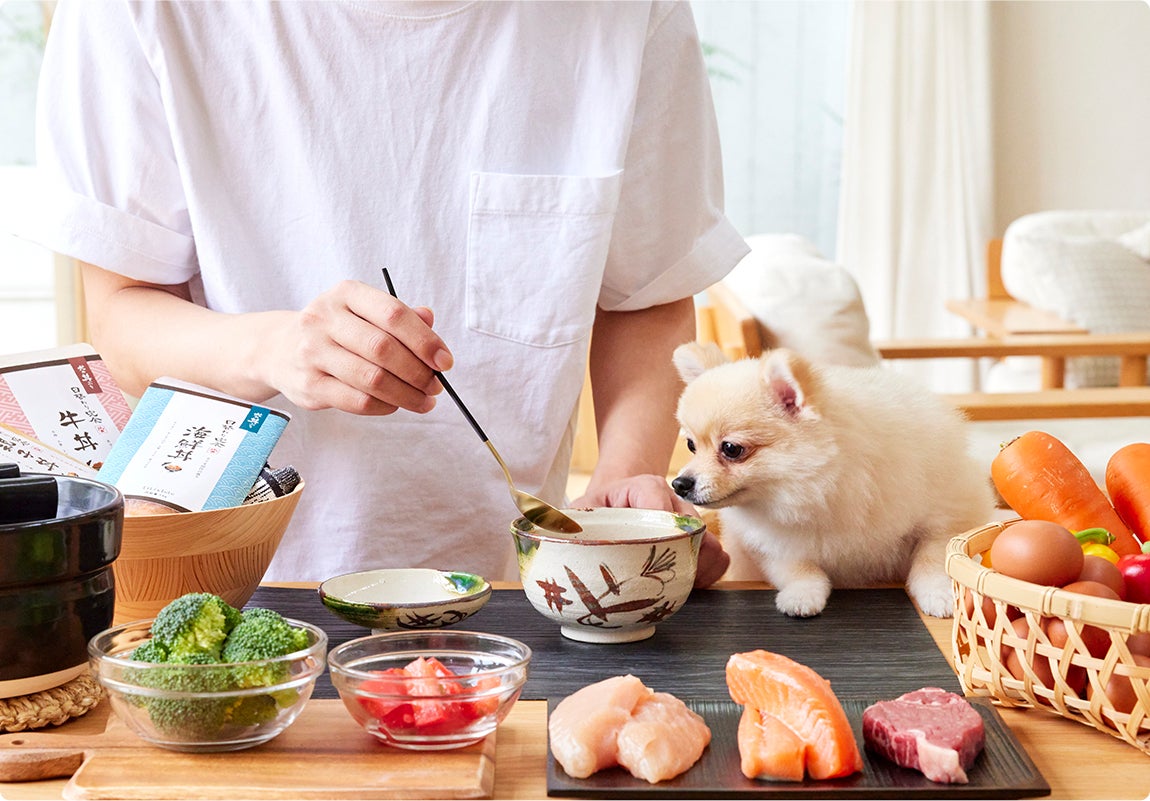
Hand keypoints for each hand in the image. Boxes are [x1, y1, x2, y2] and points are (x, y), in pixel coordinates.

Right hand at [267, 280, 453, 414]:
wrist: (279, 348)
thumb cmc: (335, 330)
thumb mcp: (363, 312)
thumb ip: (398, 316)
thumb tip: (431, 321)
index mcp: (346, 294)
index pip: (393, 314)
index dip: (425, 340)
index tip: (445, 361)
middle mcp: (324, 319)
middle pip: (384, 349)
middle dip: (419, 372)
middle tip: (435, 386)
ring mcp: (312, 352)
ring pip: (372, 379)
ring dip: (406, 394)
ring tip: (424, 400)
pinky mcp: (309, 385)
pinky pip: (357, 401)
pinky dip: (384, 406)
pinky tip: (395, 404)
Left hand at [571, 473, 729, 587]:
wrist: (619, 509)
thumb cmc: (596, 514)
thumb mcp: (575, 513)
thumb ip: (556, 518)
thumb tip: (535, 528)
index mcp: (642, 487)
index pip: (657, 497)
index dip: (653, 527)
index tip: (641, 552)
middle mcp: (673, 502)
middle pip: (691, 529)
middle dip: (675, 559)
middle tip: (653, 581)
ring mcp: (691, 524)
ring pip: (709, 546)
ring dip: (694, 571)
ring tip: (670, 588)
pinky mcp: (702, 543)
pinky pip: (718, 560)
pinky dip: (707, 576)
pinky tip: (684, 587)